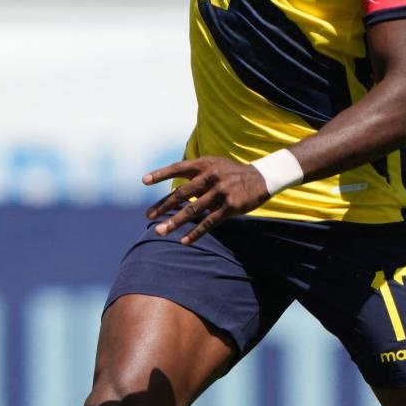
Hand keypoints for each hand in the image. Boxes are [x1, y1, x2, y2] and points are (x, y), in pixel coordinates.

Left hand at [143, 156, 272, 243]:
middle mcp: (211, 176)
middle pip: (182, 193)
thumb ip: (194, 174)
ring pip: (193, 210)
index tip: (144, 181)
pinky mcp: (230, 206)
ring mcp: (220, 192)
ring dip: (175, 222)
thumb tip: (172, 189)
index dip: (161, 174)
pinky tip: (184, 241)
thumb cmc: (230, 173)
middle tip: (148, 216)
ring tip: (160, 231)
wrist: (261, 178)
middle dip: (164, 206)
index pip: (178, 168)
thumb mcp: (214, 165)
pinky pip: (209, 222)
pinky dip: (195, 233)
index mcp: (204, 164)